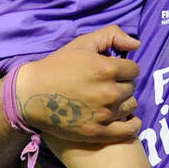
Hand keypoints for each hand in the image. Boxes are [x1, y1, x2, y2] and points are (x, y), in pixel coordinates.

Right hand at [16, 26, 142, 143]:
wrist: (31, 94)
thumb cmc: (58, 66)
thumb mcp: (83, 43)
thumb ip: (112, 35)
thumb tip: (137, 45)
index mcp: (106, 69)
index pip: (134, 70)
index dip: (124, 69)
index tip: (114, 72)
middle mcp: (108, 92)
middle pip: (132, 88)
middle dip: (122, 84)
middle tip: (107, 86)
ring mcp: (104, 114)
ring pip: (131, 106)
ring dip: (124, 102)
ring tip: (110, 100)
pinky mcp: (97, 132)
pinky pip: (129, 129)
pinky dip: (131, 125)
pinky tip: (127, 120)